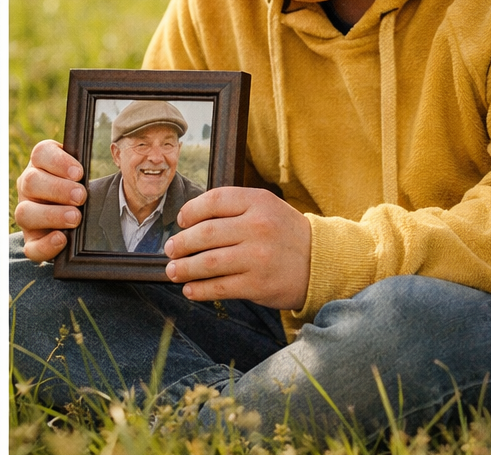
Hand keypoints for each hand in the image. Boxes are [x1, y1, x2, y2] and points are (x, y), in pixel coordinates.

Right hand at [13, 139, 85, 261]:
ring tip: (75, 217)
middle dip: (58, 189)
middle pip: (30, 181)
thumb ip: (87, 169)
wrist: (80, 218)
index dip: (58, 161)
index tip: (79, 173)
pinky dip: (46, 244)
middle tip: (81, 196)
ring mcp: (27, 214)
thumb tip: (121, 157)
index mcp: (41, 165)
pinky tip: (62, 239)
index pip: (40, 153)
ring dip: (52, 215)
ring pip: (24, 213)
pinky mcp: (32, 240)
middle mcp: (29, 187)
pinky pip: (30, 247)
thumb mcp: (84, 175)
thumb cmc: (82, 189)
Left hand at [163, 187, 310, 309]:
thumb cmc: (285, 234)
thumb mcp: (267, 208)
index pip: (214, 200)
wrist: (320, 262)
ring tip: (173, 271)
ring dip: (184, 268)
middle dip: (180, 243)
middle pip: (205, 233)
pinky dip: (199, 289)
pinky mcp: (257, 284)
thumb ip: (235, 208)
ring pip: (207, 262)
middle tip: (171, 249)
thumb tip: (190, 223)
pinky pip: (219, 287)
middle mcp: (258, 227)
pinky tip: (190, 289)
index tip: (181, 221)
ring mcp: (257, 257)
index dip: (191, 211)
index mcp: (259, 202)